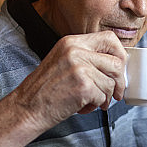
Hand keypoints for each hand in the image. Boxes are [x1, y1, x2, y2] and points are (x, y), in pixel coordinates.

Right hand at [11, 31, 126, 129]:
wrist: (26, 108)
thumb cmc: (45, 90)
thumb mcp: (63, 61)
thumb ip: (86, 57)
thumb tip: (116, 63)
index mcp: (72, 42)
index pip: (110, 38)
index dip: (120, 54)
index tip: (119, 69)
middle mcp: (76, 51)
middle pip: (116, 62)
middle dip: (119, 81)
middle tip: (115, 93)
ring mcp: (79, 68)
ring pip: (111, 82)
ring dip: (105, 97)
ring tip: (91, 101)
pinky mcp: (83, 86)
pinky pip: (104, 96)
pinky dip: (96, 106)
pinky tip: (82, 106)